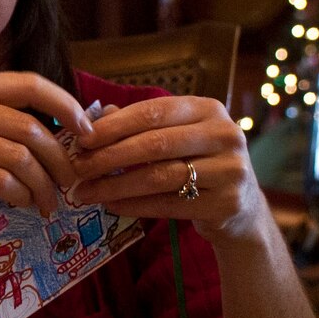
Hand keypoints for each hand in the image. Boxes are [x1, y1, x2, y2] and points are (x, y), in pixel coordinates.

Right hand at [0, 71, 91, 240]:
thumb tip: (51, 132)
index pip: (27, 84)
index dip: (66, 104)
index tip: (87, 130)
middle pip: (30, 128)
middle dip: (61, 160)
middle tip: (70, 183)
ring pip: (19, 158)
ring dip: (44, 186)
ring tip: (49, 204)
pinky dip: (20, 195)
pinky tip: (22, 204)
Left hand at [69, 96, 272, 252]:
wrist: (241, 208)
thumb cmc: (198, 164)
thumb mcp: (176, 136)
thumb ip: (140, 124)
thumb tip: (95, 117)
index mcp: (208, 109)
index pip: (153, 112)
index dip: (113, 125)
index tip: (81, 139)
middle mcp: (225, 135)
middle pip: (154, 144)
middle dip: (109, 156)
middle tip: (77, 168)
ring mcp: (231, 170)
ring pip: (159, 176)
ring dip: (115, 185)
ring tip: (85, 192)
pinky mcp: (227, 203)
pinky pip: (169, 204)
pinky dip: (134, 205)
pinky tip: (110, 206)